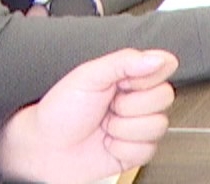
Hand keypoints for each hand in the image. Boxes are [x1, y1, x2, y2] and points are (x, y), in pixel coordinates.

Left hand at [0, 49, 178, 183]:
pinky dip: (122, 149)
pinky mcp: (137, 150)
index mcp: (131, 77)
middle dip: (130, 106)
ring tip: (105, 127)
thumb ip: (124, 61)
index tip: (123, 83)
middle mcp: (138, 100)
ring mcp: (139, 126)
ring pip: (158, 125)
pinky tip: (107, 143)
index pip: (165, 67)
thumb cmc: (59, 111)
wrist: (44, 149)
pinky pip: (148, 149)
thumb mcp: (88, 75)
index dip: (146, 77)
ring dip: (124, 129)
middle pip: (165, 97)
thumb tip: (158, 58)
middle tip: (108, 107)